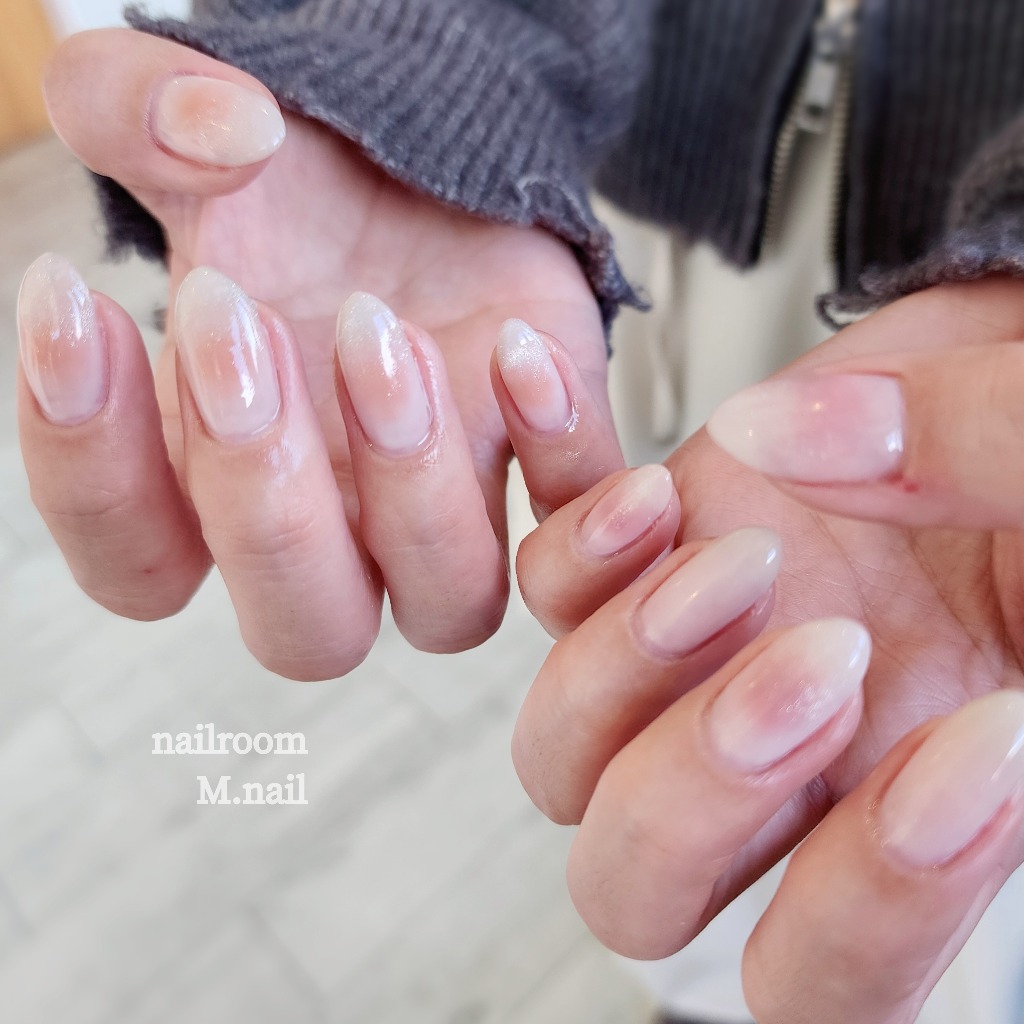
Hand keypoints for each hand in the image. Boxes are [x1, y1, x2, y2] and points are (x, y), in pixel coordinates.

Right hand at [17, 29, 619, 678]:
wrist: (422, 170)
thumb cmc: (293, 186)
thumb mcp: (186, 124)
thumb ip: (140, 110)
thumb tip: (221, 133)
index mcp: (215, 489)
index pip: (137, 569)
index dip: (92, 472)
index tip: (80, 303)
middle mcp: (337, 533)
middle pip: (305, 635)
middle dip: (265, 497)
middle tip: (242, 319)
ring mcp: (450, 515)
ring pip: (447, 608)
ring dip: (415, 485)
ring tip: (379, 325)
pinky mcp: (546, 467)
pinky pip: (570, 531)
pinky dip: (559, 451)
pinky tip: (515, 342)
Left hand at [503, 278, 1023, 1022]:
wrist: (984, 365)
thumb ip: (976, 464)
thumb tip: (777, 449)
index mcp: (897, 796)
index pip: (824, 977)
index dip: (873, 903)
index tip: (977, 742)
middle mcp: (773, 752)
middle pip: (634, 885)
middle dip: (696, 791)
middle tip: (824, 656)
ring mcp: (683, 651)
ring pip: (558, 746)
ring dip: (622, 656)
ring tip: (740, 556)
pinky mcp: (637, 545)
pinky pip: (541, 559)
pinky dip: (549, 501)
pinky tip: (607, 449)